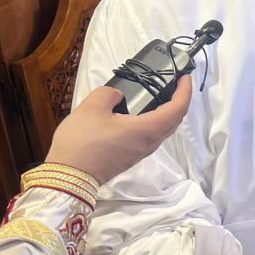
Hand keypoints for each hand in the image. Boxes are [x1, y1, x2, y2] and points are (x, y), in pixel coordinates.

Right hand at [46, 76, 191, 182]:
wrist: (69, 176)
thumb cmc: (82, 141)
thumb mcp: (92, 108)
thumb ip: (109, 94)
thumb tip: (118, 96)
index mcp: (147, 130)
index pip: (177, 109)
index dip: (185, 91)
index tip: (185, 77)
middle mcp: (150, 143)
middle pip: (174, 120)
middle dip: (179, 100)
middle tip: (174, 83)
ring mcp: (141, 152)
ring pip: (164, 130)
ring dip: (167, 112)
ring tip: (160, 95)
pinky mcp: (131, 156)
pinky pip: (152, 136)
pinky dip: (155, 121)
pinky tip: (141, 112)